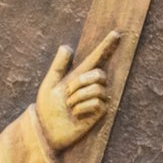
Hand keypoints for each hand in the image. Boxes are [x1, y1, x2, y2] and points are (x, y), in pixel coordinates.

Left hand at [35, 31, 121, 149]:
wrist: (46, 129)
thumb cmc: (46, 108)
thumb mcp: (50, 83)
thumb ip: (58, 66)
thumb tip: (66, 47)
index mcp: (79, 76)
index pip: (96, 58)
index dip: (106, 46)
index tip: (116, 33)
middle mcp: (91, 86)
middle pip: (99, 73)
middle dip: (81, 82)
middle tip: (67, 94)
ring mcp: (96, 100)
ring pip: (97, 88)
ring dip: (78, 97)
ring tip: (70, 107)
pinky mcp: (99, 113)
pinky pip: (97, 102)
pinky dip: (82, 107)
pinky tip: (76, 115)